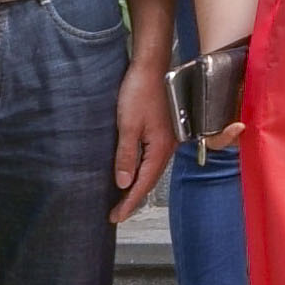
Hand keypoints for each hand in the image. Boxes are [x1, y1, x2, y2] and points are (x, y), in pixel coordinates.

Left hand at [113, 0, 179, 221]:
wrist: (151, 66)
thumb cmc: (138, 93)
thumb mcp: (127, 125)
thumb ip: (126, 155)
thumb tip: (122, 183)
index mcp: (160, 148)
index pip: (144, 184)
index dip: (129, 202)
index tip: (115, 218)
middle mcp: (168, 147)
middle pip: (150, 180)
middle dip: (134, 198)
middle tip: (116, 214)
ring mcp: (168, 139)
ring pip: (152, 170)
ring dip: (138, 185)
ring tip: (123, 199)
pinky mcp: (164, 131)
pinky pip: (153, 159)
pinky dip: (142, 171)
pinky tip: (133, 172)